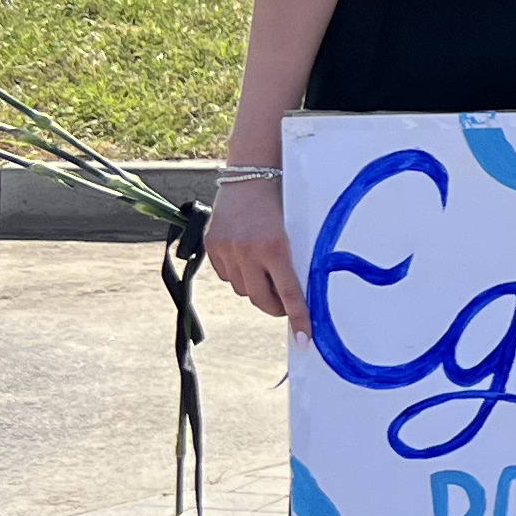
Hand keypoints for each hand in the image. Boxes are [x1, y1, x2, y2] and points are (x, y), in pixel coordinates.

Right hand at [206, 181, 307, 333]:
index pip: (289, 295)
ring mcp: (226, 249)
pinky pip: (225, 275)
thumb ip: (292, 262)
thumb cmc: (280, 204)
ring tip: (263, 269)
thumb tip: (297, 298)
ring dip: (254, 287)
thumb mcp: (293, 232)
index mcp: (274, 248)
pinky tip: (245, 257)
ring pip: (241, 289)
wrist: (250, 177)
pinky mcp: (211, 246)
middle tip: (284, 306)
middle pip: (260, 299)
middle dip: (274, 308)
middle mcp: (247, 251)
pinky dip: (237, 274)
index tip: (304, 338)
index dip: (299, 319)